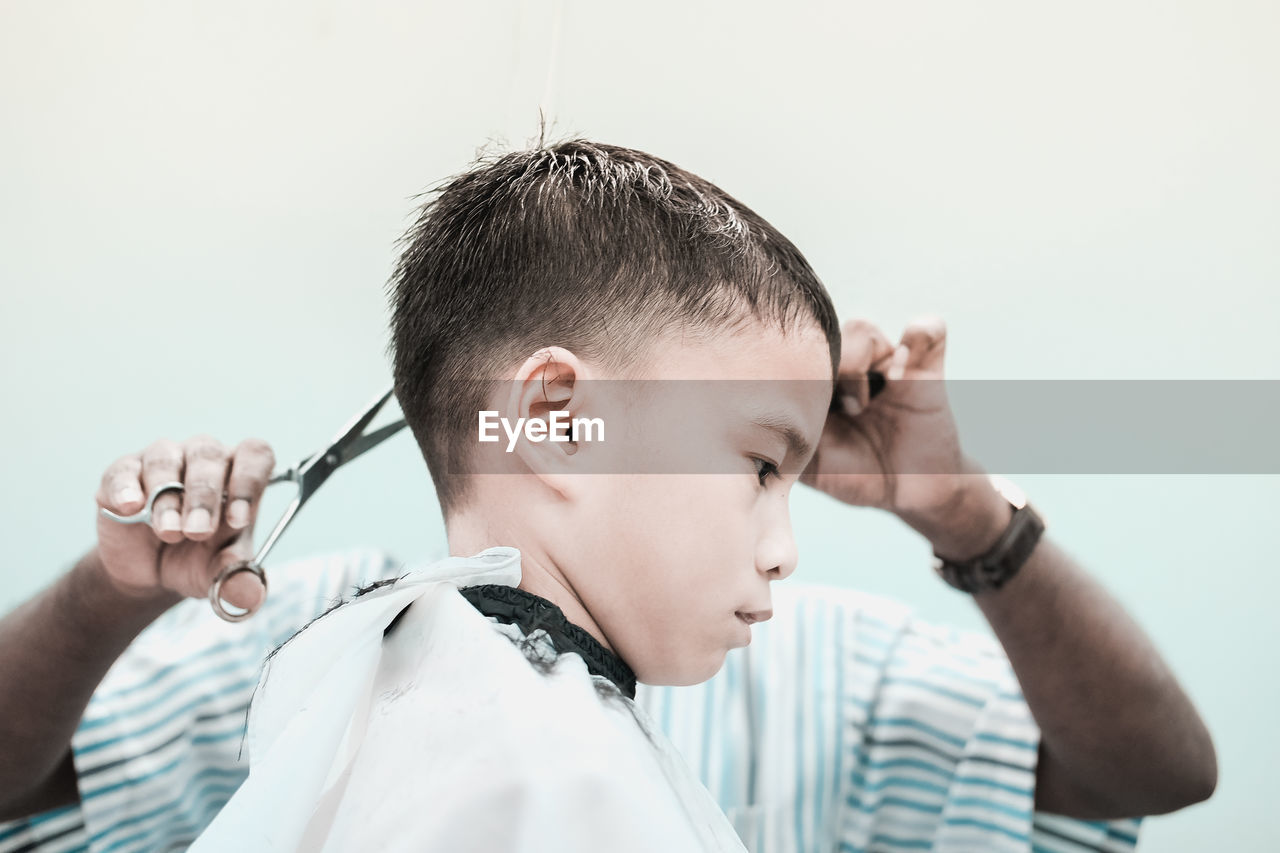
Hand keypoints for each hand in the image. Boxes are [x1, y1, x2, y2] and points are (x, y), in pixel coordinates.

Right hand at [93, 436, 275, 610]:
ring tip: (168, 533)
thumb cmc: (198, 560)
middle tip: (198, 532)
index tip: (239, 519)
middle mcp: (203, 459)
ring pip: (166, 460)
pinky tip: (130, 507)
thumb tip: (251, 598)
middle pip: (209, 456)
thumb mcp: (220, 573)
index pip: (254, 454)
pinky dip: (126, 488)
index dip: (249, 481)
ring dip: (167, 499)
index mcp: (238, 475)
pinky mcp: (123, 474)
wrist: (150, 574)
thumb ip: (238, 579)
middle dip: (205, 496)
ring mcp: (163, 461)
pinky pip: (123, 471)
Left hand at [799, 316, 1001, 543]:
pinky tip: (904, 376)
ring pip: (861, 328)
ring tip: (865, 406)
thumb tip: (747, 428)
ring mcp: (885, 362)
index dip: (793, 373)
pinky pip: (927, 328)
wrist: (911, 491)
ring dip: (859, 364)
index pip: (791, 352)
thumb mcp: (810, 465)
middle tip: (836, 411)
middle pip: (822, 335)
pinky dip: (920, 336)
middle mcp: (849, 366)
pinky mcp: (925, 365)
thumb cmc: (855, 476)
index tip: (804, 411)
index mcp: (817, 384)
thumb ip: (781, 443)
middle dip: (823, 373)